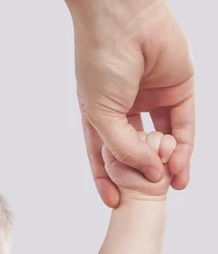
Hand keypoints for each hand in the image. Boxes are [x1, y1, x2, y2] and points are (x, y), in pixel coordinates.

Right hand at [70, 0, 194, 206]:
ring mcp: (152, 99)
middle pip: (136, 150)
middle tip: (147, 195)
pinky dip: (184, 147)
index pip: (105, 155)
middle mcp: (126, 110)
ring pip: (163, 140)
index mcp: (100, 116)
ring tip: (170, 186)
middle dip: (142, 173)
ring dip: (168, 164)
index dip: (109, 179)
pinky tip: (180, 166)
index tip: (114, 202)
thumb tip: (151, 173)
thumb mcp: (102, 116)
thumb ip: (124, 148)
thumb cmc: (100, 64)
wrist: (123, 20)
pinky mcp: (178, 88)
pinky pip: (184, 124)